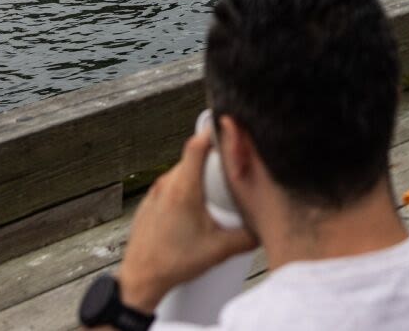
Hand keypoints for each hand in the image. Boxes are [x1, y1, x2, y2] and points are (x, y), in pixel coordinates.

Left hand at [119, 124, 256, 311]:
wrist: (140, 279)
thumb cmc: (174, 264)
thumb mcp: (219, 251)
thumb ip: (249, 237)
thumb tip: (267, 227)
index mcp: (185, 189)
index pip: (198, 144)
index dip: (214, 132)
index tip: (228, 129)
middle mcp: (167, 185)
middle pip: (192, 156)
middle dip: (213, 157)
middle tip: (230, 166)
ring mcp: (155, 193)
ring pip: (181, 171)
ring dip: (198, 174)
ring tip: (213, 188)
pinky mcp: (149, 203)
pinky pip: (170, 185)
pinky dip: (184, 187)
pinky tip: (193, 207)